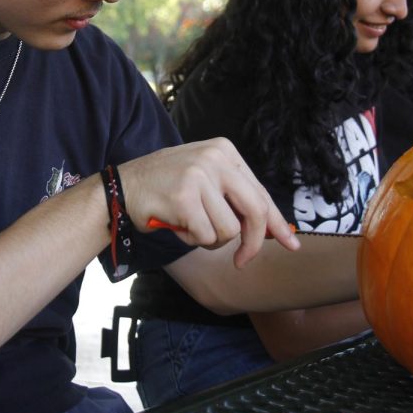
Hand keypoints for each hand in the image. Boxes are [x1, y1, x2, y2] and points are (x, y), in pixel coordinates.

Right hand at [119, 139, 299, 267]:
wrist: (121, 187)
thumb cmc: (165, 188)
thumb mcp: (204, 180)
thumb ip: (234, 198)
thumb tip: (272, 230)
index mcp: (225, 151)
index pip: (261, 193)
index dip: (277, 223)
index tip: (291, 244)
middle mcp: (215, 158)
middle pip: (255, 211)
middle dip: (253, 243)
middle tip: (241, 261)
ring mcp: (199, 175)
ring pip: (229, 230)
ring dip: (209, 239)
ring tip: (188, 225)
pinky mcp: (184, 197)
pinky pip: (205, 236)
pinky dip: (191, 240)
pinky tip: (175, 225)